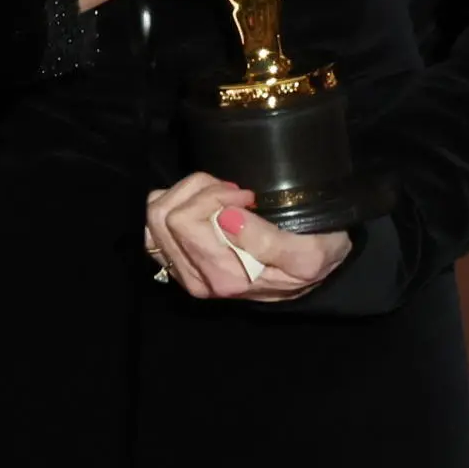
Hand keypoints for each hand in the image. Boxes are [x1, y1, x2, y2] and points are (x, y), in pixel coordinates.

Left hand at [142, 171, 352, 301]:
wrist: (314, 272)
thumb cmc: (313, 257)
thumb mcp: (308, 254)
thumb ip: (269, 241)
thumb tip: (226, 218)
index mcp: (222, 277)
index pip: (182, 221)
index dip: (212, 195)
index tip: (246, 196)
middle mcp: (197, 278)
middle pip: (163, 214)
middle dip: (199, 189)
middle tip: (235, 192)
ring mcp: (184, 269)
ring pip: (155, 213)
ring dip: (188, 193)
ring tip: (222, 194)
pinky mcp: (180, 258)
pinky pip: (155, 221)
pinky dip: (179, 201)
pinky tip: (207, 202)